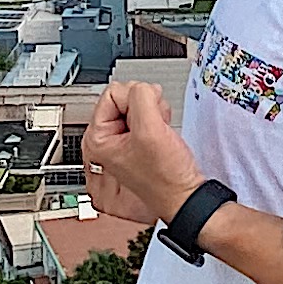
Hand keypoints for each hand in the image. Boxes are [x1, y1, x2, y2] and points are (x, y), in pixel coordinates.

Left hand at [82, 77, 198, 229]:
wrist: (185, 195)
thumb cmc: (165, 177)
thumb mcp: (150, 129)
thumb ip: (141, 98)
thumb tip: (143, 87)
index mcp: (97, 138)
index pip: (112, 93)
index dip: (135, 100)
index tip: (146, 118)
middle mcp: (106, 138)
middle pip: (124, 96)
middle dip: (145, 105)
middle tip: (154, 126)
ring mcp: (123, 139)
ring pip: (138, 103)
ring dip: (154, 111)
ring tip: (159, 131)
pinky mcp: (138, 138)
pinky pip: (147, 113)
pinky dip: (159, 117)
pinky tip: (162, 133)